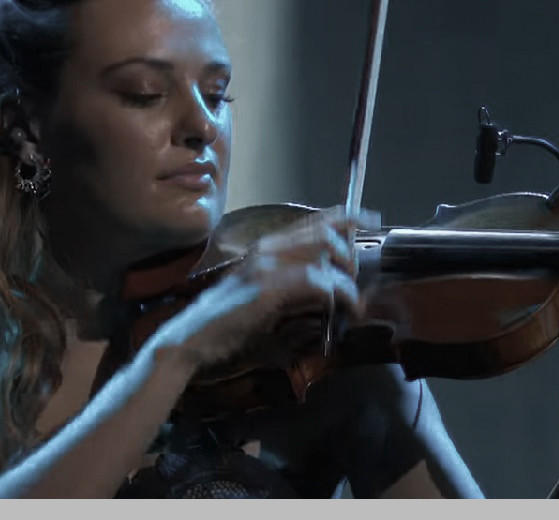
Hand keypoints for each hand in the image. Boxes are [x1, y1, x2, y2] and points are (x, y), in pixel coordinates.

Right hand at [150, 206, 380, 370]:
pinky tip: (345, 311)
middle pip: (326, 232)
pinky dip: (340, 296)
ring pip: (325, 255)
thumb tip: (329, 289)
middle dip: (348, 256)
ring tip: (350, 302)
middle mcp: (266, 249)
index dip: (347, 216)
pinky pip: (319, 282)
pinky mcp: (268, 288)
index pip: (314, 220)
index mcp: (265, 248)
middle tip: (352, 282)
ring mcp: (266, 266)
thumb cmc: (224, 326)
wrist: (188, 341)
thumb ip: (294, 289)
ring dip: (346, 280)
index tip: (370, 219)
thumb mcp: (263, 299)